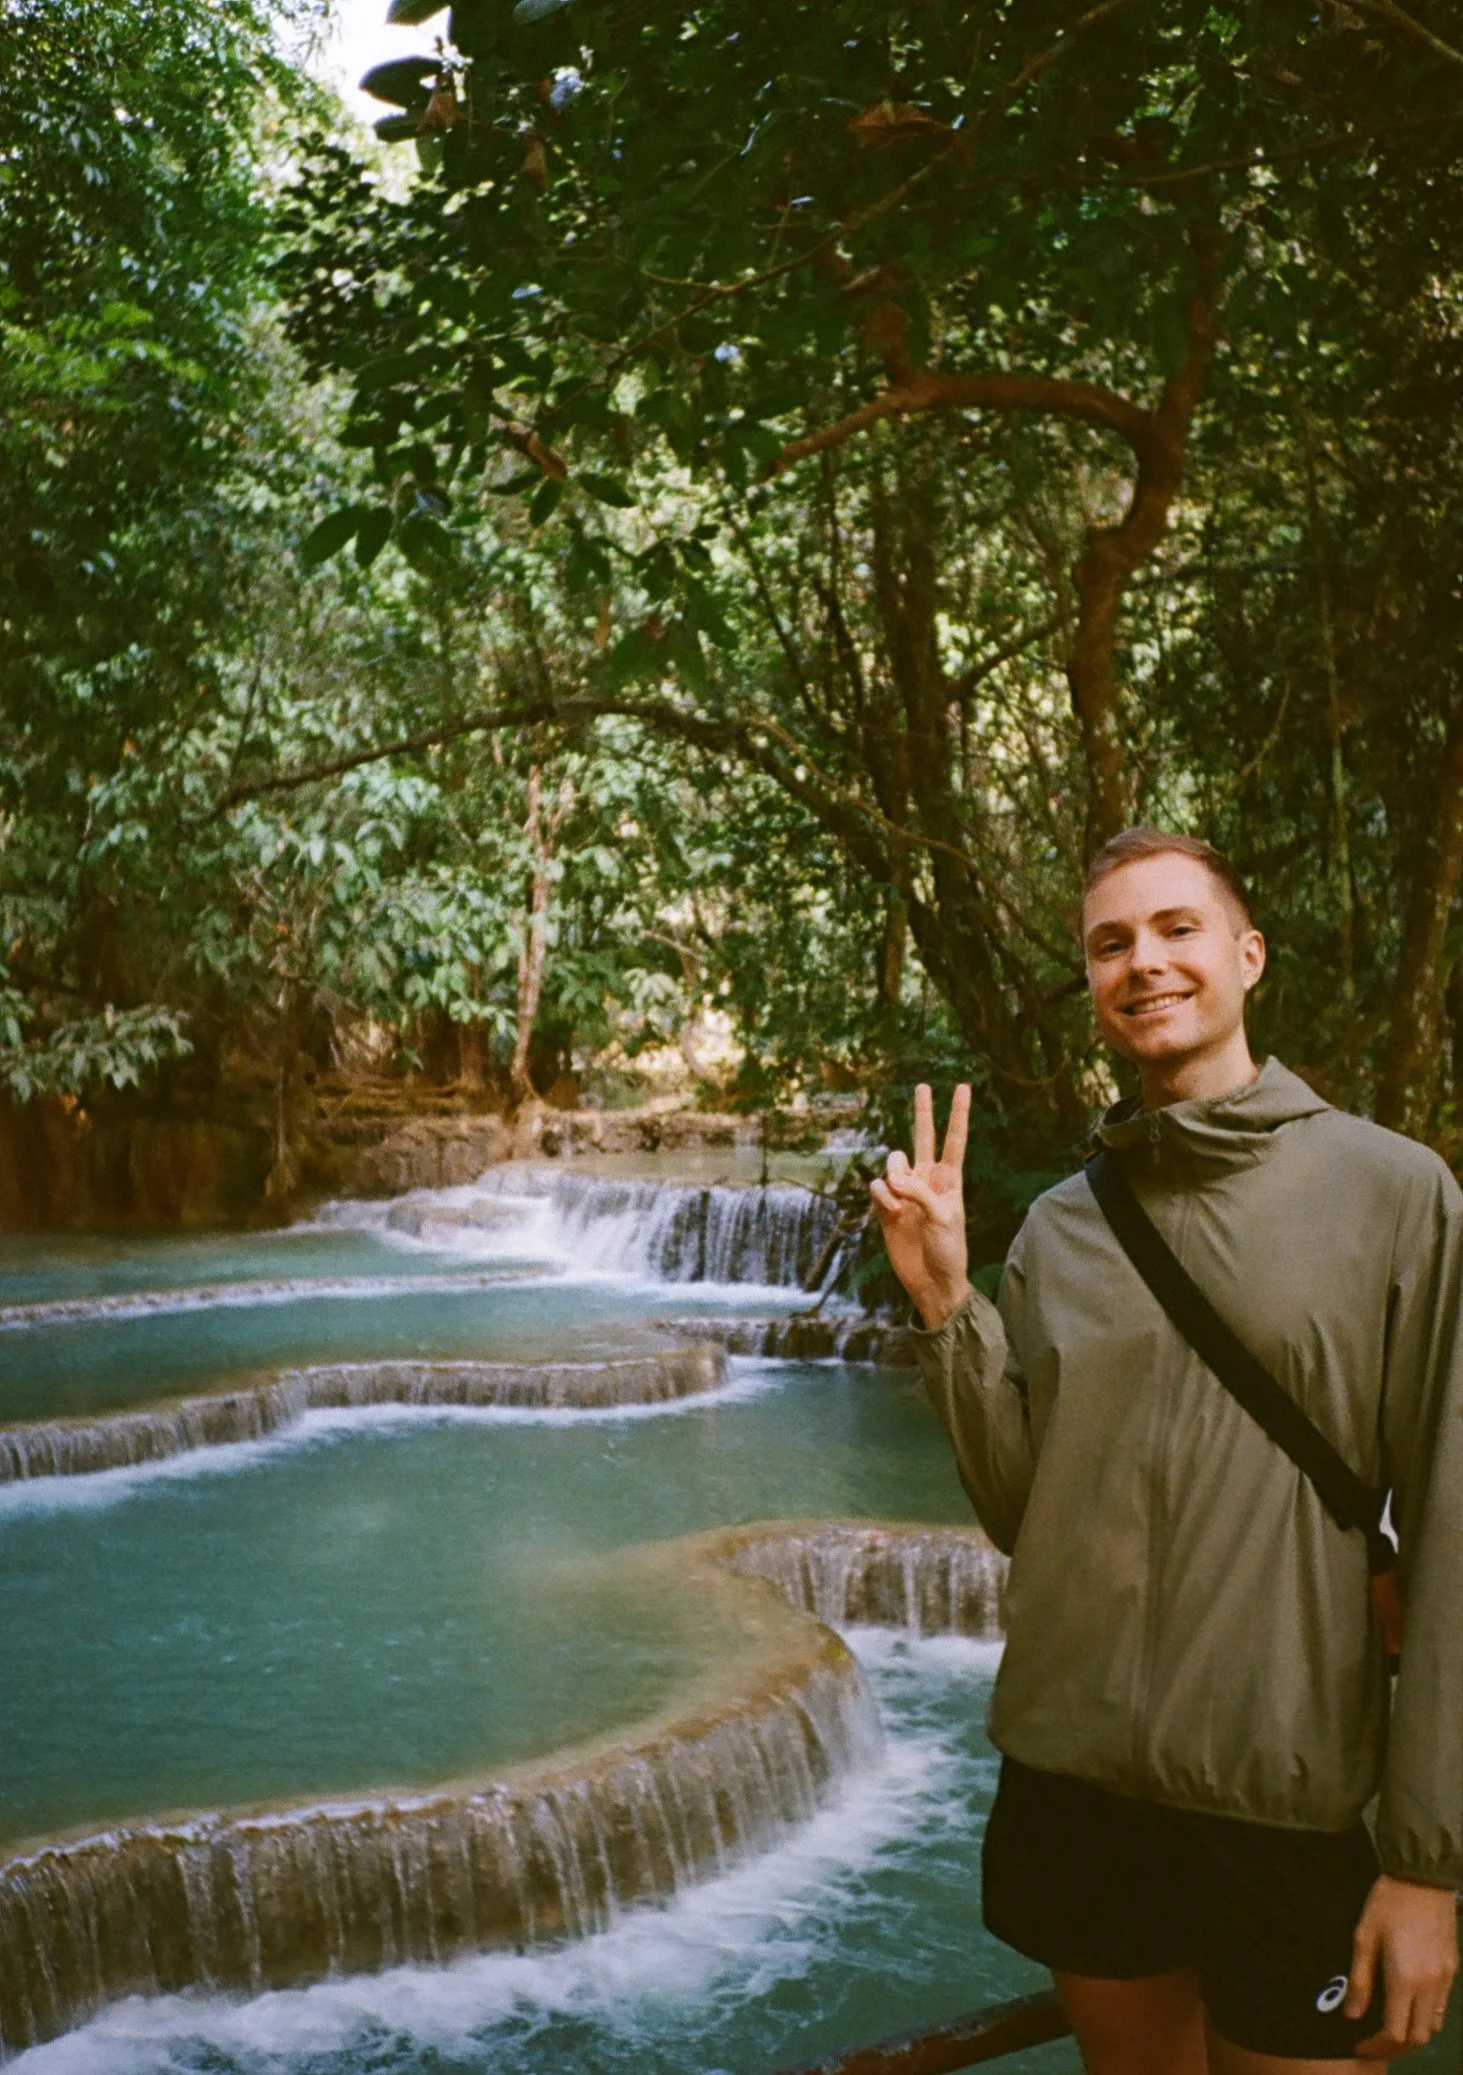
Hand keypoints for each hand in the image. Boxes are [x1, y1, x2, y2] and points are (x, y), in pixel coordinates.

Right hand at [870, 1082, 971, 1329]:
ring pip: (893, 1163)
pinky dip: (882, 1197)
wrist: (931, 1281)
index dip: (958, 1113)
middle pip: (924, 1137)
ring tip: (900, 1200)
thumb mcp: (943, 1217)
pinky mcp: (887, 1207)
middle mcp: (928, 1180)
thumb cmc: (948, 1250)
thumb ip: (919, 1191)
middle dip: (923, 1112)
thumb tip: (891, 1178)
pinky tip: (891, 1213)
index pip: (954, 1139)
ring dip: (893, 1174)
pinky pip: (878, 1187)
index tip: (963, 1087)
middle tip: (923, 1086)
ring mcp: (906, 1192)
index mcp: (950, 1180)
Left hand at [1347, 1873, 1457, 2058]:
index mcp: (1405, 1979)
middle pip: (1418, 2037)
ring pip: (1433, 2026)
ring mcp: (1445, 1978)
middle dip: (1394, 2049)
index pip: (1395, 2032)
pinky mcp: (1452, 1968)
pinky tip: (1407, 2008)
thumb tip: (1352, 2015)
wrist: (1422, 1876)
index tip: (1359, 2045)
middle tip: (1373, 2045)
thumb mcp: (1364, 1936)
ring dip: (1413, 2036)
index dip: (1376, 2047)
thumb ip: (1360, 1979)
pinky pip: (1441, 2007)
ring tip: (1389, 2031)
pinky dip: (1425, 2018)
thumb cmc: (1387, 1902)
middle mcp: (1430, 1985)